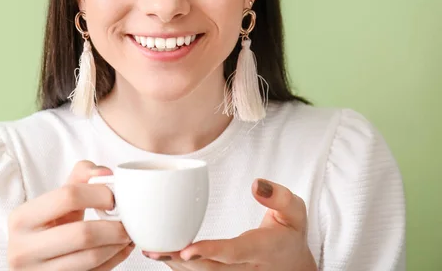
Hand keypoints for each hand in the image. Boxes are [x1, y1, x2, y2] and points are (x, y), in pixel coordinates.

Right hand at [7, 161, 133, 269]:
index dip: (99, 194)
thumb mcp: (55, 199)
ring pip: (92, 258)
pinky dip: (115, 259)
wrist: (30, 258)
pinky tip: (121, 247)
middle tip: (127, 220)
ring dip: (118, 244)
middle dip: (113, 226)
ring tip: (127, 233)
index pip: (67, 197)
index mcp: (21, 218)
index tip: (113, 197)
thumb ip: (80, 177)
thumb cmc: (47, 224)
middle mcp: (24, 249)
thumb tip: (106, 174)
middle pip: (83, 234)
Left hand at [144, 179, 316, 270]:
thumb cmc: (289, 234)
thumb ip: (278, 196)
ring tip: (152, 251)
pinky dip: (181, 267)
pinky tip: (162, 254)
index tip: (187, 250)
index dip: (210, 251)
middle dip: (181, 261)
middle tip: (154, 250)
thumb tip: (256, 184)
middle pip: (211, 270)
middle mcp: (247, 269)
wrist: (294, 265)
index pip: (235, 253)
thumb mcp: (295, 211)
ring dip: (176, 265)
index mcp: (263, 250)